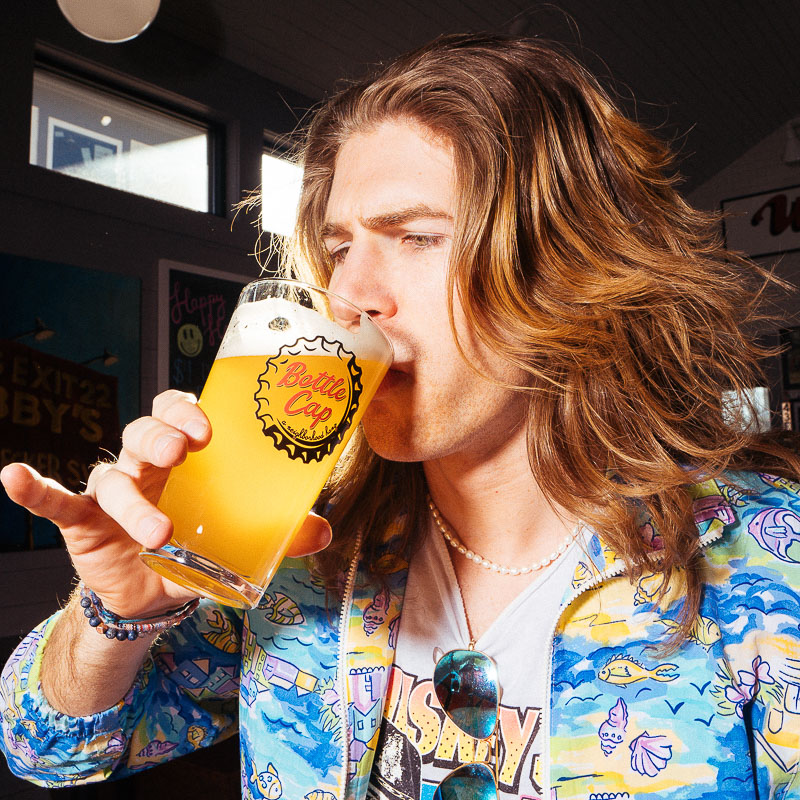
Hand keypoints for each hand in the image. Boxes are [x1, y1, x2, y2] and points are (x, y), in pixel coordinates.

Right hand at [0, 390, 331, 617]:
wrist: (155, 593)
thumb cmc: (197, 547)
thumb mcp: (238, 539)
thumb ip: (278, 533)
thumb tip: (323, 531)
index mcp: (183, 458)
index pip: (178, 412)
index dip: (188, 409)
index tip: (209, 426)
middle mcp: (145, 464)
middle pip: (144, 431)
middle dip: (162, 435)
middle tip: (185, 450)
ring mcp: (111, 490)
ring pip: (114, 477)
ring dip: (132, 499)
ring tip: (158, 529)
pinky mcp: (82, 521)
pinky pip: (56, 500)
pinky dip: (35, 489)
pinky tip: (14, 477)